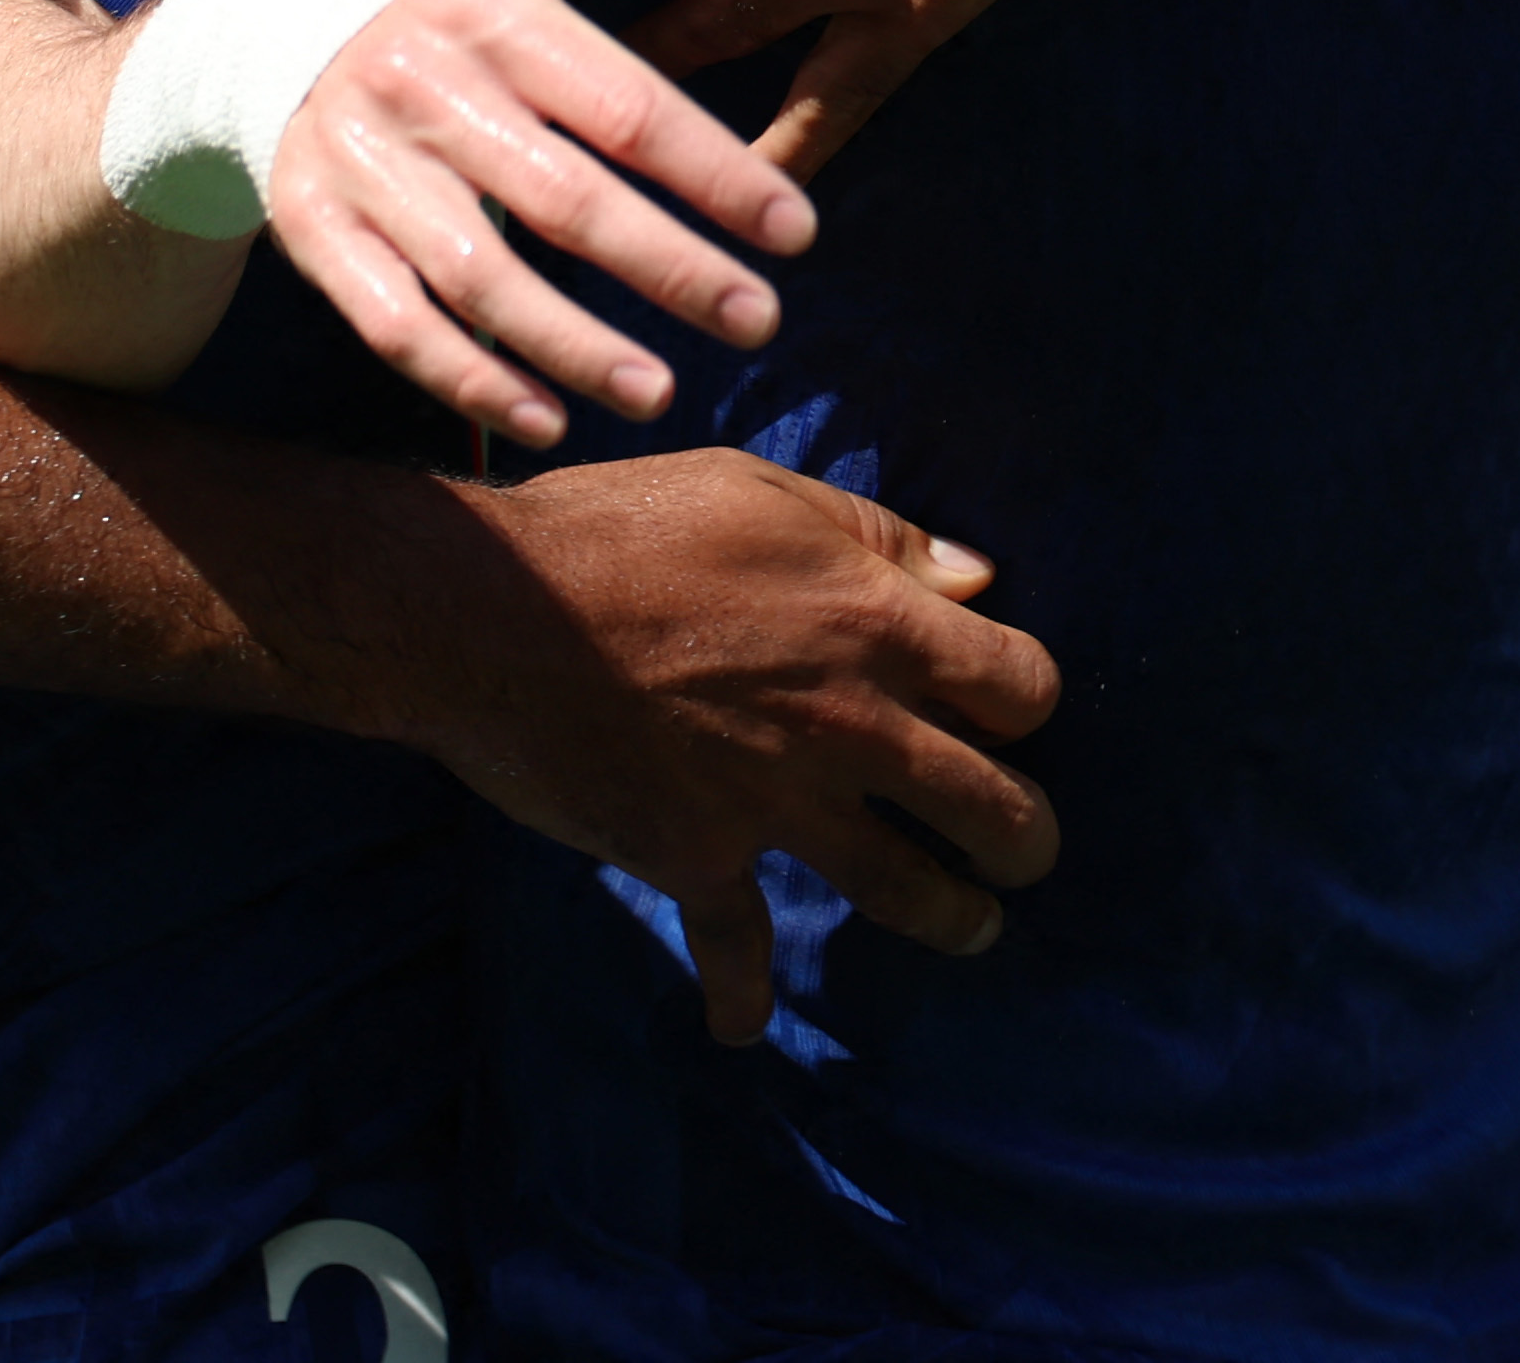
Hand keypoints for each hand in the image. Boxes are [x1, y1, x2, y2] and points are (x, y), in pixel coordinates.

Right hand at [269, 0, 816, 446]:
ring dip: (574, 344)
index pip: (623, 104)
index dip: (715, 171)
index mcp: (488, 7)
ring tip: (666, 390)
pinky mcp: (310, 231)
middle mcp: (417, 87)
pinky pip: (391, 324)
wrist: (259, 30)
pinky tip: (548, 419)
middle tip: (762, 322)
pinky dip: (468, 380)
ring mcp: (355, 166)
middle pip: (563, 200)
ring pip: (476, 276)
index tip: (797, 231)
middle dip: (671, 270)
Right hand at [394, 447, 1063, 1041]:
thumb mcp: (761, 491)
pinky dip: (740, 996)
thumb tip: (972, 576)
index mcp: (877, 625)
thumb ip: (877, 537)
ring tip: (975, 929)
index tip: (1012, 712)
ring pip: (899, 885)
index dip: (1027, 700)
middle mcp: (848, 726)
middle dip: (1024, 836)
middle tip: (1028, 851)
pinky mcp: (695, 856)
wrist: (491, 612)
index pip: (1017, 683)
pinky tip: (743, 1028)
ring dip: (951, 917)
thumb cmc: (625, 529)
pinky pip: (734, 945)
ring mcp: (775, 802)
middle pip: (987, 803)